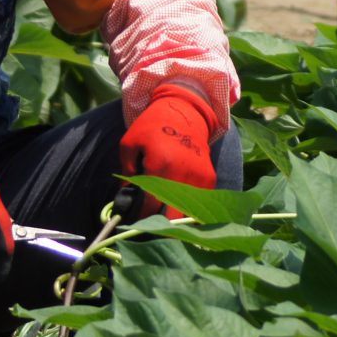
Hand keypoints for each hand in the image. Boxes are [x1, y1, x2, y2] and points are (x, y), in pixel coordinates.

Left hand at [119, 88, 218, 217]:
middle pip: (172, 218)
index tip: (134, 222)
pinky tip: (177, 203)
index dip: (140, 218)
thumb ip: (126, 174)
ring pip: (188, 214)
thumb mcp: (129, 145)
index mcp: (160, 166)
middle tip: (150, 225)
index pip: (149, 207)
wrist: (184, 111)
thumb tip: (127, 198)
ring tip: (164, 216)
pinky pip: (198, 203)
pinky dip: (188, 206)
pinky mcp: (210, 177)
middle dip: (159, 226)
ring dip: (175, 218)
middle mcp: (182, 174)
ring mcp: (199, 177)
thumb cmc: (152, 126)